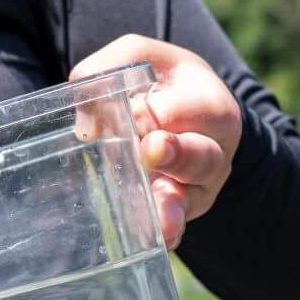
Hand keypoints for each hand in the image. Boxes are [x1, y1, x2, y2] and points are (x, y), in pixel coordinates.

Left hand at [71, 37, 240, 249]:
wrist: (185, 109)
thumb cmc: (160, 81)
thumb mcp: (141, 56)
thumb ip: (110, 68)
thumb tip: (85, 123)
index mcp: (210, 105)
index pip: (190, 109)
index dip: (162, 112)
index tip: (135, 111)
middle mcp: (214, 149)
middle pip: (202, 156)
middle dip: (177, 155)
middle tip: (151, 150)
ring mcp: (200, 186)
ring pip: (190, 199)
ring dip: (171, 209)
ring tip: (162, 223)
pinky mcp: (182, 210)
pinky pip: (175, 224)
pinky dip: (165, 234)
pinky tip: (156, 243)